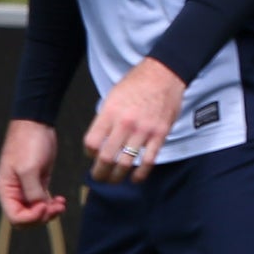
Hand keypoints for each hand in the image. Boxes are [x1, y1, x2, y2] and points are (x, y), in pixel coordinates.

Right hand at [0, 119, 66, 225]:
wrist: (37, 123)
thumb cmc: (28, 143)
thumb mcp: (29, 169)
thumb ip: (33, 191)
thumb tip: (40, 207)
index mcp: (6, 190)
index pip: (15, 218)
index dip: (31, 218)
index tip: (45, 207)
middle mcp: (14, 192)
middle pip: (26, 218)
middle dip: (42, 217)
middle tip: (57, 208)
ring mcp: (27, 188)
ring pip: (37, 211)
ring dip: (50, 212)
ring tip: (61, 204)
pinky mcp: (38, 182)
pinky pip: (43, 202)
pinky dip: (52, 205)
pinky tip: (61, 201)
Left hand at [83, 57, 186, 183]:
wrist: (164, 74)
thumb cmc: (137, 83)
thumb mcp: (113, 96)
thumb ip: (106, 118)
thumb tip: (99, 139)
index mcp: (110, 112)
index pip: (91, 142)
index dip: (89, 154)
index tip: (91, 156)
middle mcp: (125, 123)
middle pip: (106, 157)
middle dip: (99, 172)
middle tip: (98, 177)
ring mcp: (144, 130)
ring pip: (126, 163)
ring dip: (117, 177)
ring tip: (114, 179)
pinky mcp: (160, 135)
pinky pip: (148, 161)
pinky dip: (140, 174)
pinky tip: (135, 179)